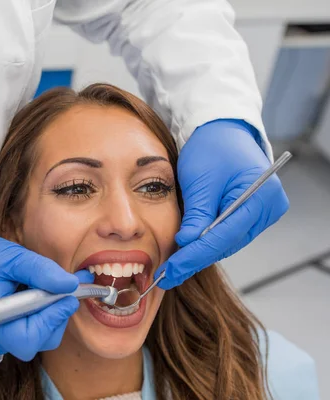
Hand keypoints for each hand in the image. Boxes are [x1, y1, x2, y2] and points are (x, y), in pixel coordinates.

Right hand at [0, 235, 92, 360]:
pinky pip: (26, 333)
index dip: (53, 318)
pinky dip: (38, 317)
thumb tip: (70, 284)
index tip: (68, 296)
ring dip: (48, 316)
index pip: (28, 337)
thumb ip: (39, 270)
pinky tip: (36, 297)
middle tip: (62, 290)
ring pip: (35, 338)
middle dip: (55, 316)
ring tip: (45, 289)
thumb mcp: (8, 256)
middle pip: (36, 341)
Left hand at [157, 119, 288, 289]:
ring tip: (174, 264)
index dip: (194, 256)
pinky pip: (228, 234)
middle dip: (195, 258)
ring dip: (201, 252)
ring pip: (227, 242)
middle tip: (168, 273)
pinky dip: (208, 241)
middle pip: (227, 244)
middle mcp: (268, 209)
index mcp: (260, 198)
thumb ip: (196, 215)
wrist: (222, 129)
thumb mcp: (199, 181)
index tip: (171, 270)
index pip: (222, 238)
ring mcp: (262, 213)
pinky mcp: (253, 213)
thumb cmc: (211, 147)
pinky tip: (188, 248)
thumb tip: (187, 244)